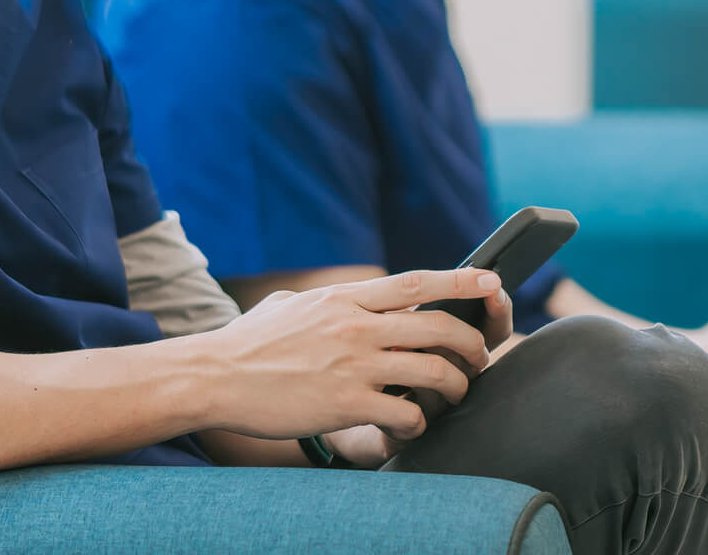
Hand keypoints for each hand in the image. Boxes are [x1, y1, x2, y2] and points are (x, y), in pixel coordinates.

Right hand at [198, 268, 503, 446]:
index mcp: (343, 298)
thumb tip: (349, 300)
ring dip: (455, 386)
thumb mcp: (288, 304)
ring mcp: (353, 365)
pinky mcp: (347, 404)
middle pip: (439, 327)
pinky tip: (408, 425)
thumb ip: (326, 301)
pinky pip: (407, 415)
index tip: (492, 281)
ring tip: (452, 394)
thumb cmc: (249, 342)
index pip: (416, 283)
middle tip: (478, 357)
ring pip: (434, 372)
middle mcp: (355, 326)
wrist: (216, 376)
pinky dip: (418, 423)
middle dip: (472, 343)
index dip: (460, 282)